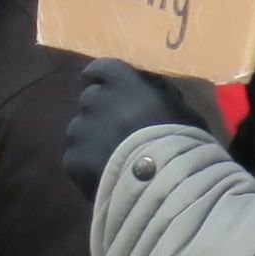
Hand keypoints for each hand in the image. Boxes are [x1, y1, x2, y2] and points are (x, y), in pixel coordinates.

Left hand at [66, 58, 200, 196]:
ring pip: (80, 131)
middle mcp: (95, 101)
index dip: (103, 80)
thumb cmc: (183, 145)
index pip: (99, 68)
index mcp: (123, 84)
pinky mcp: (71, 160)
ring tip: (114, 161)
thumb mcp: (182, 111)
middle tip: (120, 133)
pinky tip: (106, 179)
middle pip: (90, 100)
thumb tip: (154, 91)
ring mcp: (80, 131)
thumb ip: (161, 97)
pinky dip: (87, 168)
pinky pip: (75, 159)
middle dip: (101, 113)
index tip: (111, 92)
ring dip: (92, 141)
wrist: (166, 186)